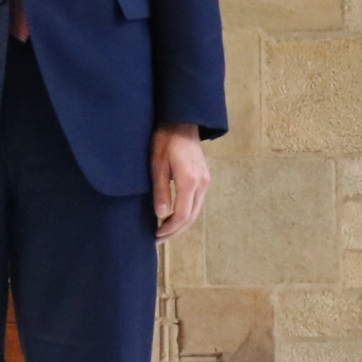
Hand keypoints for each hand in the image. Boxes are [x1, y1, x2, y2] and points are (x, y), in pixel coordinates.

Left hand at [152, 125, 208, 240]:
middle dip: (174, 230)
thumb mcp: (157, 165)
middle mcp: (202, 184)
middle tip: (158, 239)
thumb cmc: (165, 141)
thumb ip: (161, 190)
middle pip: (191, 217)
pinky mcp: (204, 178)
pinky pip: (197, 202)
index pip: (182, 215)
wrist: (181, 122)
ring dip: (181, 224)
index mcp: (190, 181)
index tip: (155, 235)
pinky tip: (174, 216)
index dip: (169, 228)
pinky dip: (186, 213)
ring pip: (195, 211)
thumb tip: (162, 214)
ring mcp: (206, 181)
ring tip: (164, 231)